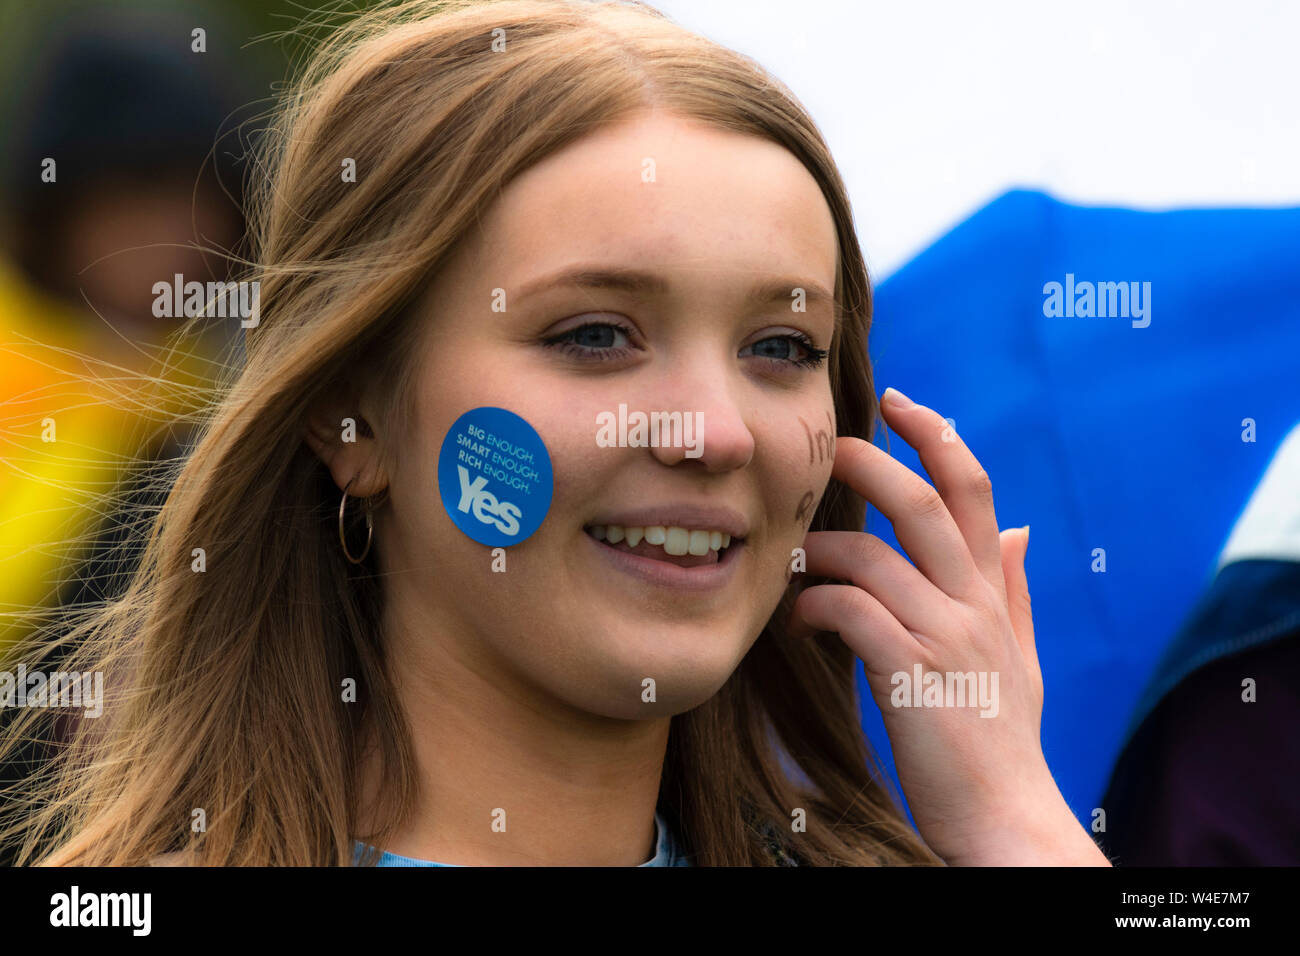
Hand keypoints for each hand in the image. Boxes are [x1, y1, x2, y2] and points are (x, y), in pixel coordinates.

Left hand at [792, 387, 1108, 864]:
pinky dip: (816, 606)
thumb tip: (1020, 529)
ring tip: (794, 563)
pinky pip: (852, 612)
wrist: (1008, 819)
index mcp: (991, 592)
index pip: (974, 492)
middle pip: (925, 504)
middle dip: (874, 461)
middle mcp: (973, 604)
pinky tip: (801, 620)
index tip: (903, 403)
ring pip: (874, 557)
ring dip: (823, 550)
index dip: (939, 438)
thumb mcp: (1020, 656)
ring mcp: (945, 638)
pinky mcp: (911, 676)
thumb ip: (1012, 589)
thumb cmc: (1000, 737)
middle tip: (830, 448)